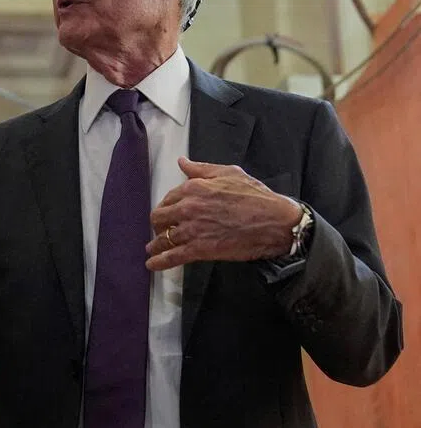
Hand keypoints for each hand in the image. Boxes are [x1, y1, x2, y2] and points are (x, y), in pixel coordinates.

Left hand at [146, 157, 302, 270]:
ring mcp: (192, 230)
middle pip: (159, 218)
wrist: (274, 222)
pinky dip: (160, 262)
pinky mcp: (200, 249)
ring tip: (152, 249)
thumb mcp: (228, 173)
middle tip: (162, 229)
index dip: (167, 206)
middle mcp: (188, 208)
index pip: (168, 198)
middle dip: (159, 224)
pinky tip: (153, 265)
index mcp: (193, 188)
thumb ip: (201, 169)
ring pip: (163, 238)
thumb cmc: (255, 196)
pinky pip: (173, 256)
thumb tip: (183, 162)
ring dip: (156, 245)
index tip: (168, 212)